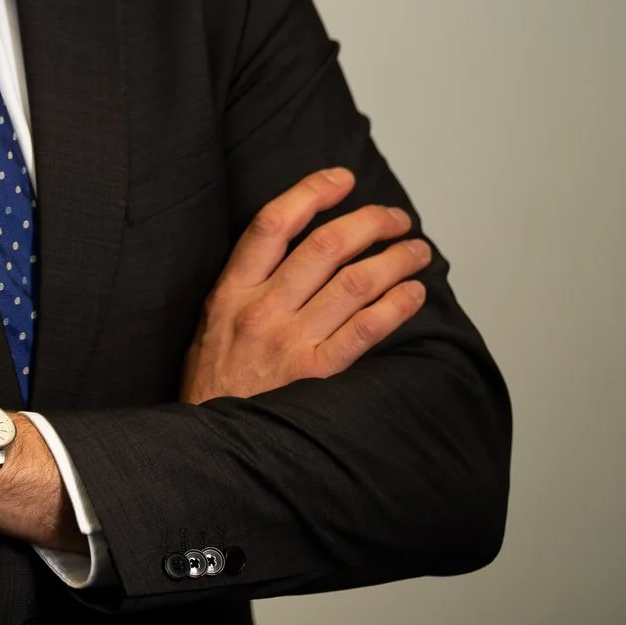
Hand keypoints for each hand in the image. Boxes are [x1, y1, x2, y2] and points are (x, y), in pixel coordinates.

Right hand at [179, 168, 430, 402]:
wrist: (208, 446)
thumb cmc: (214, 383)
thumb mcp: (212, 322)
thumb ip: (247, 284)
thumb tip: (297, 243)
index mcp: (231, 291)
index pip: (274, 222)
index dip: (313, 191)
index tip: (342, 178)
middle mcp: (261, 310)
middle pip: (326, 245)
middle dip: (371, 221)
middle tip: (396, 218)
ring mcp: (289, 343)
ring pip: (354, 282)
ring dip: (395, 259)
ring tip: (417, 251)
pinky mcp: (315, 375)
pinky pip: (366, 329)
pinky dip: (397, 305)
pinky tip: (413, 293)